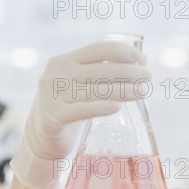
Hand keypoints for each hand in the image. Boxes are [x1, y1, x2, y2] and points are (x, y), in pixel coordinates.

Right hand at [10, 42, 149, 188]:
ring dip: (124, 90)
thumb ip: (96, 74)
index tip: (143, 59)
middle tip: (148, 77)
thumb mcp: (75, 84)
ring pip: (96, 90)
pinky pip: (82, 111)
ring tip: (143, 91)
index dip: (124, 52)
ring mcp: (53, 96)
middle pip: (101, 70)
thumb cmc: (67, 109)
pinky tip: (117, 107)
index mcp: (63, 61)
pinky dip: (101, 108)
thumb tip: (137, 65)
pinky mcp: (54, 117)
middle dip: (130, 71)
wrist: (40, 139)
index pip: (98, 49)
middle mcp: (56, 74)